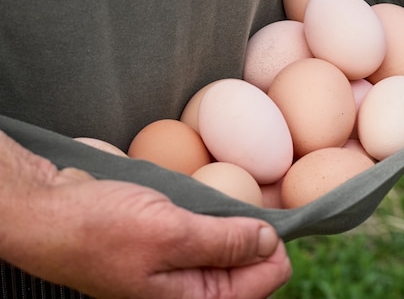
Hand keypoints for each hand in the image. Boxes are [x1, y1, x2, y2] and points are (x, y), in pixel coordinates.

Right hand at [0, 132, 290, 298]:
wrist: (51, 214)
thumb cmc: (103, 227)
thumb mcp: (171, 232)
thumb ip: (226, 242)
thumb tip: (271, 242)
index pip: (267, 280)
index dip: (275, 246)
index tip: (267, 210)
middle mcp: (192, 290)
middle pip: (252, 266)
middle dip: (257, 232)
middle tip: (246, 195)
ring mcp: (180, 268)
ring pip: (231, 247)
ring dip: (236, 219)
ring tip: (227, 193)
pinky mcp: (169, 246)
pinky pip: (208, 234)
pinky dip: (215, 214)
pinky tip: (207, 196)